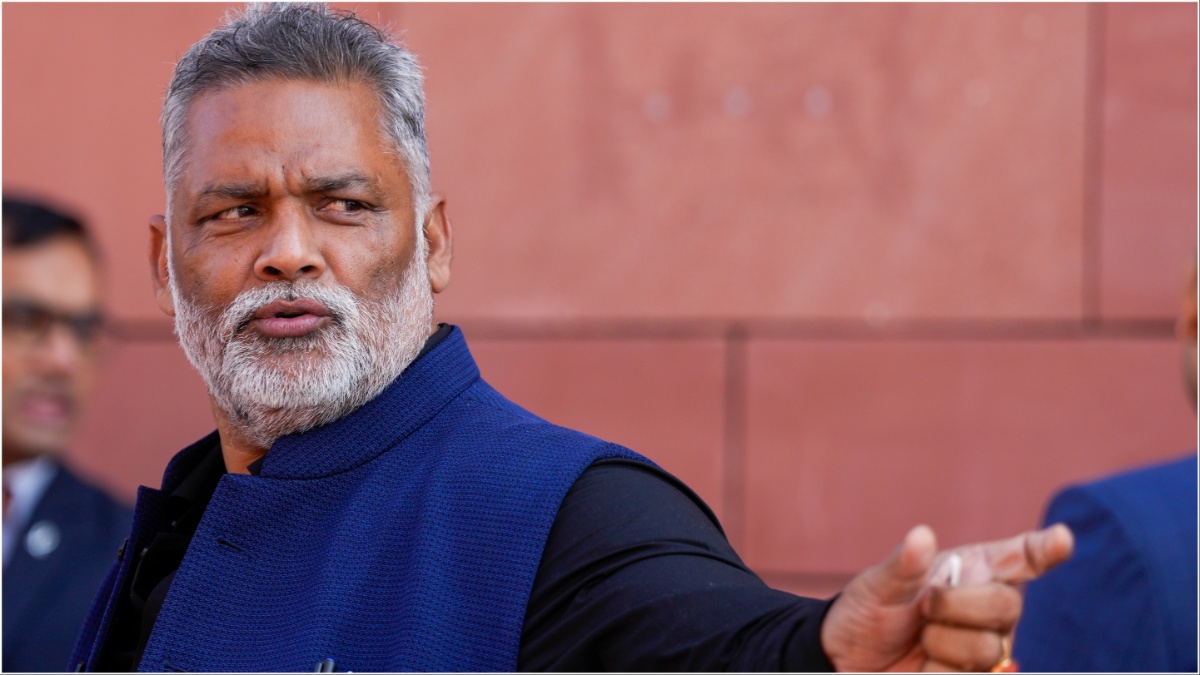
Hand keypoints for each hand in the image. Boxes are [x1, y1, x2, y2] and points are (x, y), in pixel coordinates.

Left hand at [820, 523, 1072, 671]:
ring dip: (940, 646)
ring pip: (987, 649)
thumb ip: (901, 567)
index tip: (1061, 539)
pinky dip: (938, 673)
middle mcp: (985, 608)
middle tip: (923, 609)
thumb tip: (922, 536)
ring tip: (919, 641)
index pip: (1019, 557)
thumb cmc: (864, 614)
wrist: (847, 661)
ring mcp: (985, 646)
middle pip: (1006, 605)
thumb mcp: (874, 587)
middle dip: (956, 606)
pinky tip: (923, 667)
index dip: (1043, 549)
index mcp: (968, 571)